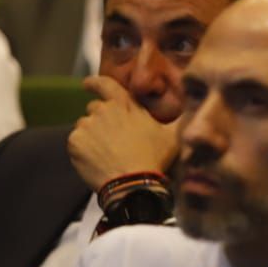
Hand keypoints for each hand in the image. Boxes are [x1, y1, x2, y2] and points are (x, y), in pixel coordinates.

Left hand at [67, 76, 179, 192]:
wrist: (132, 183)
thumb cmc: (153, 158)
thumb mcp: (172, 136)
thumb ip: (179, 119)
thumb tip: (192, 108)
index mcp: (124, 105)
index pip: (106, 85)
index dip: (95, 83)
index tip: (87, 84)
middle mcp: (102, 110)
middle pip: (94, 109)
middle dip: (101, 120)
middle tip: (112, 139)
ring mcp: (86, 125)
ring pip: (84, 126)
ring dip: (92, 135)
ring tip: (105, 153)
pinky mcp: (75, 142)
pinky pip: (75, 142)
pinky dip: (82, 149)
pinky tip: (96, 160)